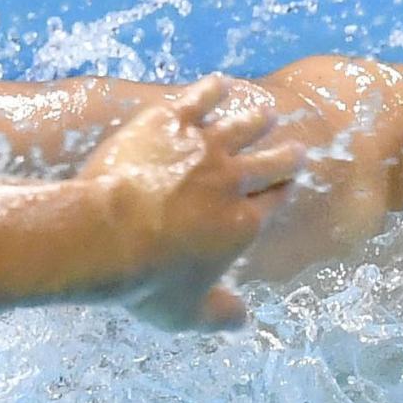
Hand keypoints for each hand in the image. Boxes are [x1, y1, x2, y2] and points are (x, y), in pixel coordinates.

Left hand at [75, 76, 303, 331]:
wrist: (106, 235)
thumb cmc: (145, 280)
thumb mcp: (186, 313)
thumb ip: (218, 315)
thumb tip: (241, 319)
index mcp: (241, 224)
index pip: (273, 203)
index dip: (283, 193)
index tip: (288, 186)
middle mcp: (233, 180)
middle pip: (271, 162)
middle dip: (287, 156)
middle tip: (297, 150)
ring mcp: (203, 147)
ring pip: (243, 126)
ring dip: (258, 120)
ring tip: (267, 113)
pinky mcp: (169, 122)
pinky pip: (199, 99)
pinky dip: (213, 90)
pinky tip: (219, 83)